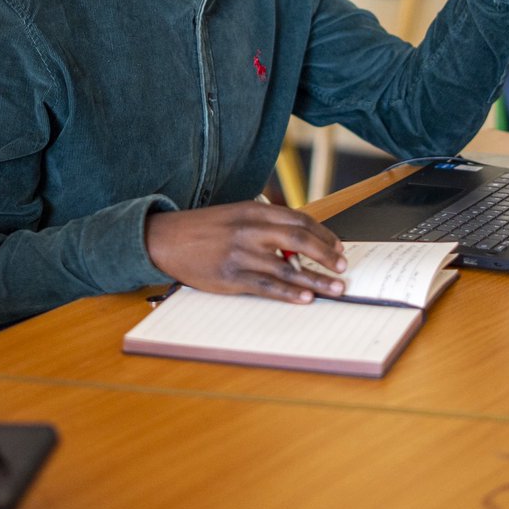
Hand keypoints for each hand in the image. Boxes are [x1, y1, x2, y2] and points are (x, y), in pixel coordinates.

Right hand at [145, 201, 347, 302]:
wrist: (166, 239)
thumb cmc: (204, 228)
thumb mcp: (236, 214)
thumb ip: (265, 224)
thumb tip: (299, 242)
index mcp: (253, 210)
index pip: (299, 220)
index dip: (323, 234)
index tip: (338, 246)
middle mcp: (250, 229)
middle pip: (299, 240)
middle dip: (326, 254)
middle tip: (343, 267)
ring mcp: (240, 254)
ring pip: (287, 268)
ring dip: (316, 279)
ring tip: (336, 289)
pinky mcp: (231, 277)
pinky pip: (267, 286)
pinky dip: (289, 293)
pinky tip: (306, 298)